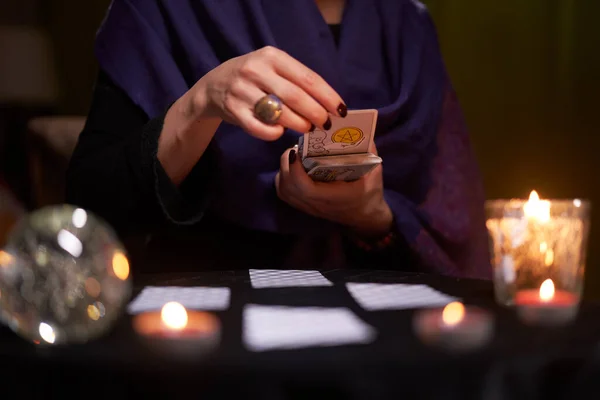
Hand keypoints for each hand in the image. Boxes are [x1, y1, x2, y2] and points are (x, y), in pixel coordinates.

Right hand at [184, 46, 346, 140]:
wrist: (213, 86)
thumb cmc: (254, 79)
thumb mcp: (273, 69)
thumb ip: (297, 82)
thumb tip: (328, 105)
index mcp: (272, 56)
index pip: (308, 78)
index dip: (328, 96)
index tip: (341, 110)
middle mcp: (256, 70)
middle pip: (296, 97)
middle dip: (316, 114)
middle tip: (326, 124)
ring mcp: (243, 90)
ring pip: (280, 114)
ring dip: (299, 125)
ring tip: (306, 128)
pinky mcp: (233, 110)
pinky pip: (260, 128)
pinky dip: (274, 133)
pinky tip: (280, 132)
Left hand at [275, 144, 393, 236]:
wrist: (365, 217)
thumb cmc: (369, 193)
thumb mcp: (373, 171)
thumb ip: (367, 149)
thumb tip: (357, 126)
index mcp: (334, 197)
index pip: (305, 188)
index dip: (296, 169)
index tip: (297, 151)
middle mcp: (316, 204)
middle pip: (288, 187)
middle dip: (287, 163)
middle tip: (296, 147)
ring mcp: (307, 207)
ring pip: (283, 189)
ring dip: (284, 169)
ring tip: (294, 155)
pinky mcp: (302, 206)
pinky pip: (284, 192)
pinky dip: (283, 177)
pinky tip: (293, 167)